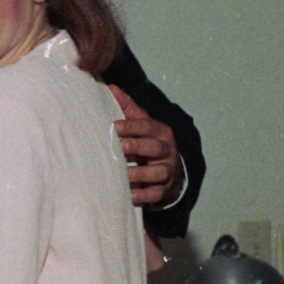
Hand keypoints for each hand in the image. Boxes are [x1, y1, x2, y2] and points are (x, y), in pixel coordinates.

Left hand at [110, 84, 180, 207]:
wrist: (171, 172)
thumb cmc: (150, 144)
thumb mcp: (143, 126)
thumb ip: (129, 109)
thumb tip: (112, 87)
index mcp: (161, 132)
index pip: (148, 126)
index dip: (131, 126)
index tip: (113, 127)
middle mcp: (168, 150)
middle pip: (155, 147)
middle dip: (137, 146)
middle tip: (118, 147)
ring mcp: (168, 171)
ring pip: (158, 172)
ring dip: (140, 174)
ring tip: (123, 175)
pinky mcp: (164, 190)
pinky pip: (155, 194)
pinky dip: (143, 196)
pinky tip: (129, 195)